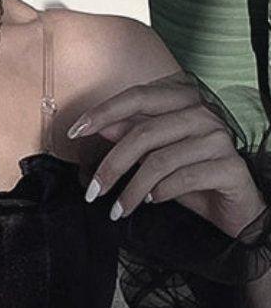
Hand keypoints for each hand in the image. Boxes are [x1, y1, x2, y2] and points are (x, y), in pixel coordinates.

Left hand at [67, 69, 267, 238]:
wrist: (234, 209)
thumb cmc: (191, 181)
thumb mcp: (156, 160)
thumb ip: (133, 140)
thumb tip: (101, 126)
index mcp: (185, 102)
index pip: (138, 96)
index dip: (103, 112)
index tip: (74, 133)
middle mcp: (204, 114)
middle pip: (144, 132)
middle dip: (111, 165)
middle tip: (92, 193)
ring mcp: (219, 139)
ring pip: (160, 160)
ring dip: (131, 190)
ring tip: (118, 211)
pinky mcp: (229, 166)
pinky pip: (183, 178)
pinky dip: (160, 194)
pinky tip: (151, 203)